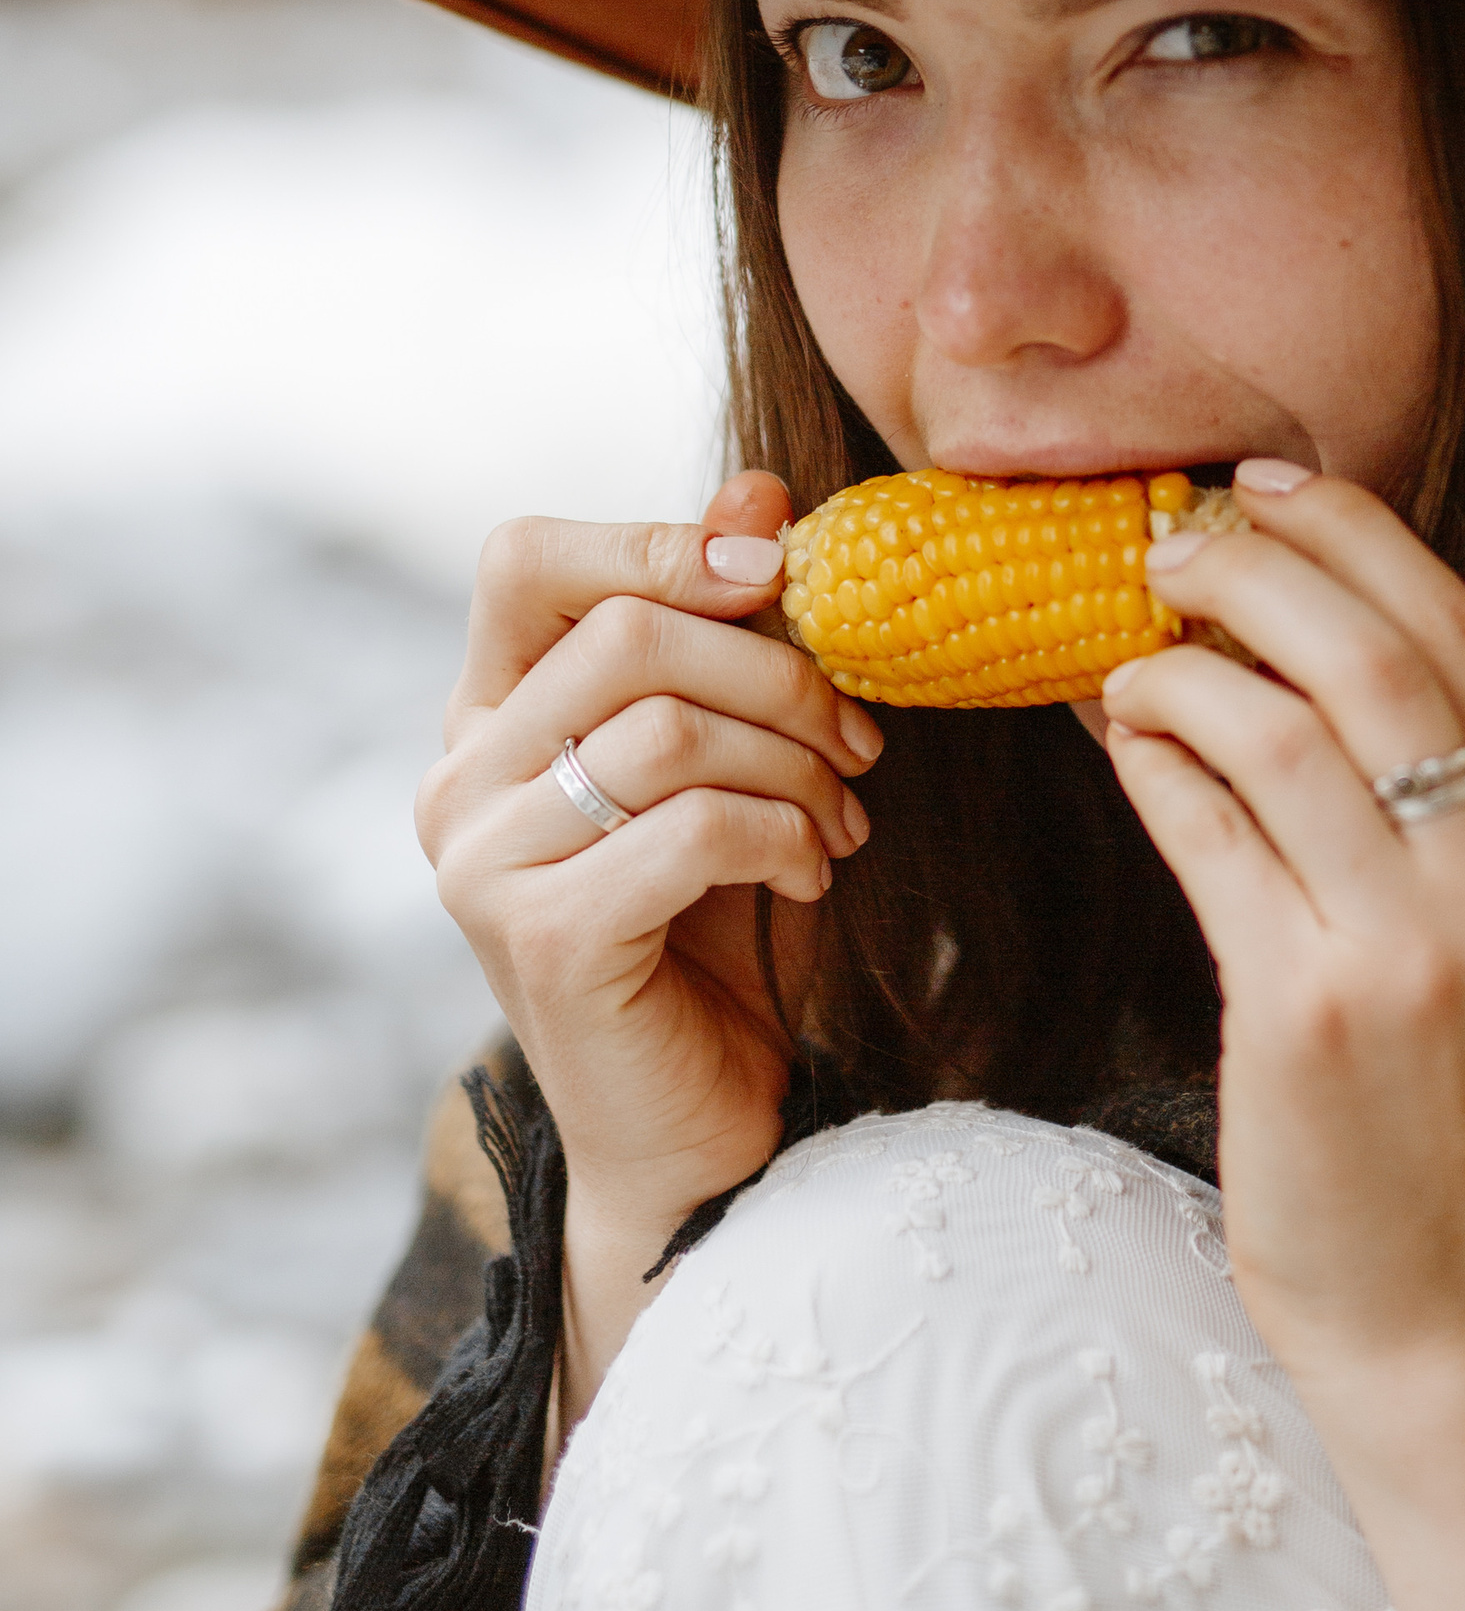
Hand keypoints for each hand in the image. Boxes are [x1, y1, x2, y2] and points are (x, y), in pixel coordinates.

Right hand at [418, 471, 878, 1395]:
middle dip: (777, 669)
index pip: (525, 557)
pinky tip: (815, 880)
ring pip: (667, 728)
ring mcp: (485, 866)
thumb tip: (759, 483)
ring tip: (845, 819)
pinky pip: (691, 827)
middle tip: (861, 736)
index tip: (778, 573)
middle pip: (625, 631)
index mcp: (488, 718)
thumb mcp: (734, 759)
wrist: (705, 1127)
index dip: (660, 539)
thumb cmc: (721, 932)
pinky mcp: (545, 941)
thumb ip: (727, 630)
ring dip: (798, 763)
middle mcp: (458, 782)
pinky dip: (784, 838)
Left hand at [1096, 461, 1464, 1398]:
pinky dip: (1155, 764)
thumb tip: (1266, 647)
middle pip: (1376, 655)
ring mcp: (1417, 951)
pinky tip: (1123, 745)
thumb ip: (1422, 811)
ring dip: (1182, 668)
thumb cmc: (1436, 1123)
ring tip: (1127, 662)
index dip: (1357, 536)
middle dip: (1258, 568)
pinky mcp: (1309, 1011)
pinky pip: (1211, 835)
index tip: (1267, 487)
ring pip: (1283, 732)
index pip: (1464, 635)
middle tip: (1167, 546)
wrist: (1437, 1314)